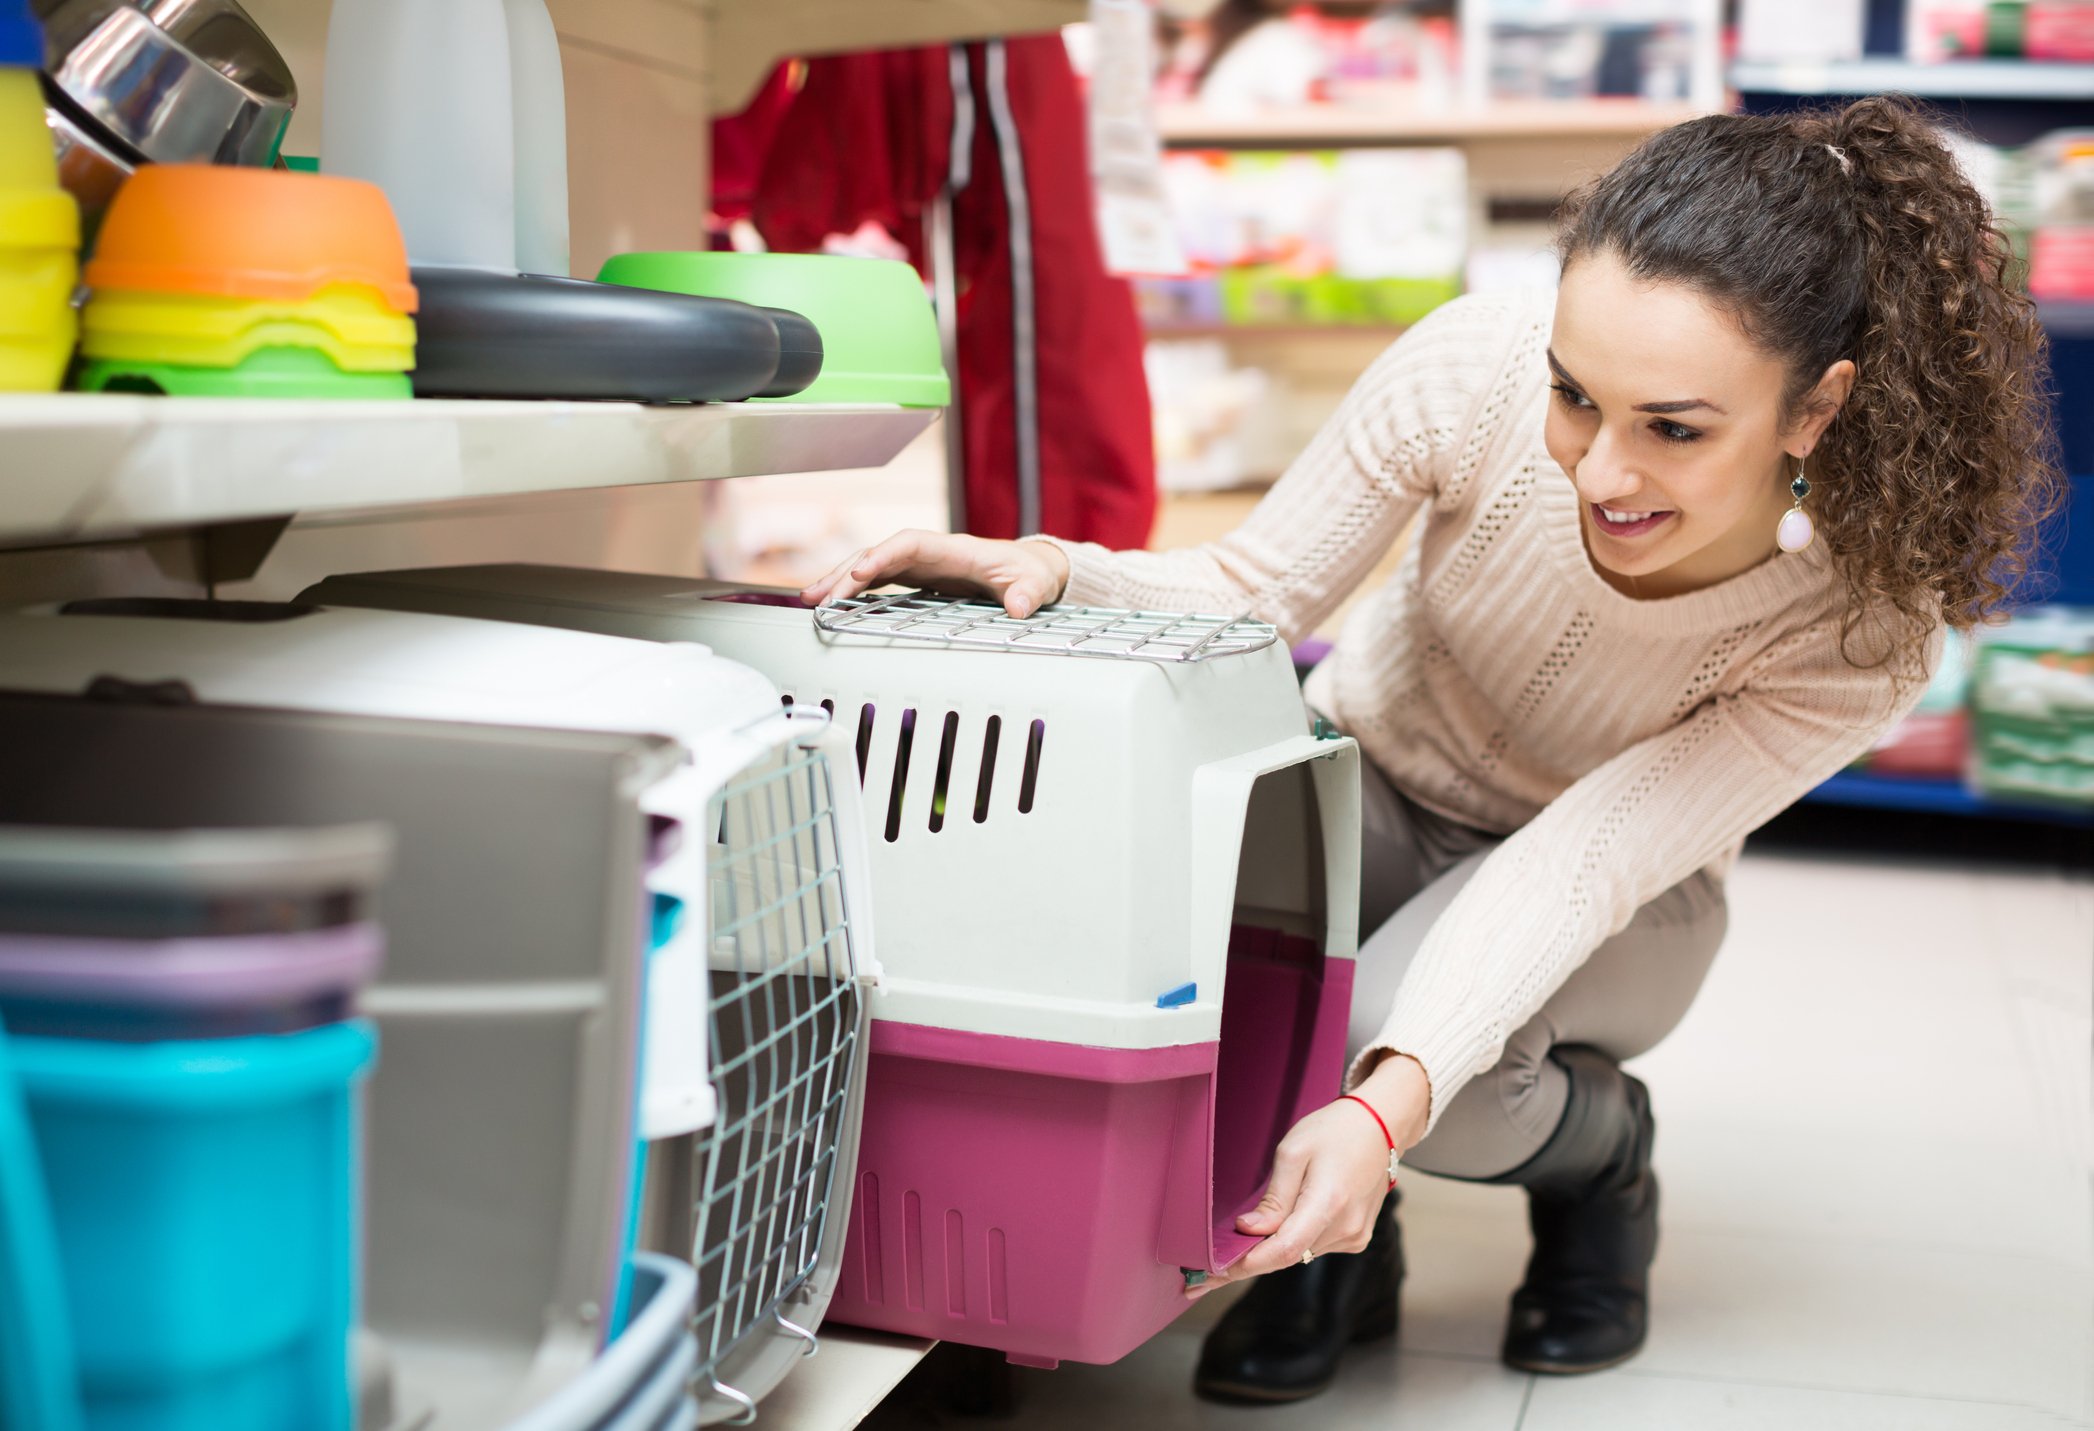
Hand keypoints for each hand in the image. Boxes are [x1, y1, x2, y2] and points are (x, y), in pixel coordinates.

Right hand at [799, 529, 1071, 618]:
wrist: (1030, 569)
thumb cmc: (1030, 573)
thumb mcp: (1035, 584)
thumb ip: (1027, 593)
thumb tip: (1020, 606)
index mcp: (955, 550)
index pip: (910, 543)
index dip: (883, 555)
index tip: (860, 571)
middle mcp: (932, 554)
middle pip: (880, 552)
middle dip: (846, 571)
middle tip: (818, 595)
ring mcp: (922, 565)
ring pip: (872, 565)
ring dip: (841, 580)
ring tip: (811, 599)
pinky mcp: (918, 578)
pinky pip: (879, 579)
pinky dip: (854, 589)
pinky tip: (833, 603)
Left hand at [1189, 1053, 1430, 1302]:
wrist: (1379, 1126)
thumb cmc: (1335, 1131)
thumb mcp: (1294, 1152)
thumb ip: (1273, 1198)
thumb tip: (1248, 1230)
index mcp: (1328, 1203)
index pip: (1281, 1249)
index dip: (1245, 1264)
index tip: (1213, 1272)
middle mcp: (1345, 1228)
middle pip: (1286, 1256)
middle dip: (1246, 1263)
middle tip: (1204, 1276)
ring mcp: (1354, 1236)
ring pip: (1298, 1253)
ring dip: (1268, 1251)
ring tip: (1233, 1250)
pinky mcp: (1356, 1237)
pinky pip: (1313, 1246)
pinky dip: (1290, 1243)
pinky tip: (1273, 1233)